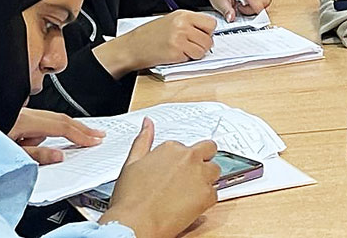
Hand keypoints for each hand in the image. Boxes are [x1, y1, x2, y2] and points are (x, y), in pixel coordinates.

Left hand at [8, 108, 104, 164]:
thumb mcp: (11, 154)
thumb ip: (36, 155)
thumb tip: (59, 156)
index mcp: (26, 121)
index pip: (62, 127)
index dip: (80, 135)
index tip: (95, 141)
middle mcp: (26, 114)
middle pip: (61, 119)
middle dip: (81, 128)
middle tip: (98, 134)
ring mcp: (22, 115)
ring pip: (49, 122)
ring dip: (56, 134)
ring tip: (40, 148)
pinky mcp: (17, 118)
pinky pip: (39, 124)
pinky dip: (46, 132)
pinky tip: (29, 145)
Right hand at [100, 118, 219, 237]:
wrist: (134, 224)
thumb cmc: (130, 199)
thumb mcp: (131, 163)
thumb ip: (143, 140)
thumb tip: (147, 123)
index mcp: (171, 148)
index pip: (187, 147)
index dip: (182, 160)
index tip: (176, 170)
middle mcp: (189, 158)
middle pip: (209, 150)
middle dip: (203, 160)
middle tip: (190, 176)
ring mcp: (200, 175)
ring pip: (215, 171)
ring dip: (206, 178)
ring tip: (189, 191)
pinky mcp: (207, 195)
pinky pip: (215, 193)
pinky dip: (205, 199)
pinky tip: (190, 205)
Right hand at [102, 10, 217, 74]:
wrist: (132, 47)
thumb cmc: (149, 35)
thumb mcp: (170, 20)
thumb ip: (189, 23)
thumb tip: (207, 31)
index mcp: (183, 15)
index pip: (211, 23)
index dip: (208, 31)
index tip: (202, 35)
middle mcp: (182, 25)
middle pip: (209, 38)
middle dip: (203, 45)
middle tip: (191, 46)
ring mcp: (179, 38)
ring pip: (203, 50)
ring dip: (196, 53)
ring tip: (183, 51)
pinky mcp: (176, 52)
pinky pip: (192, 58)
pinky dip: (187, 59)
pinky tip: (177, 55)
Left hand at [195, 0, 271, 21]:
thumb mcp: (219, 3)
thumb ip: (227, 11)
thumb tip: (231, 18)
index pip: (257, 0)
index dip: (253, 11)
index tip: (244, 13)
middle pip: (264, 0)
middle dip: (255, 9)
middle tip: (242, 8)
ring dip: (259, 5)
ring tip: (246, 3)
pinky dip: (262, 0)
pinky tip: (251, 0)